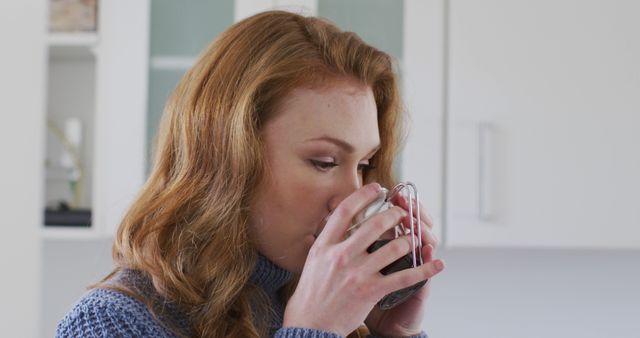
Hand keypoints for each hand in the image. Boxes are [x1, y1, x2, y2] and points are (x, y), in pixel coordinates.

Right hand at [282, 183, 444, 336]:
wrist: (311, 324)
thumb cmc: (312, 292)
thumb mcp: (313, 260)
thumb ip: (328, 240)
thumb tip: (338, 219)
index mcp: (325, 245)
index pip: (344, 211)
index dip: (363, 195)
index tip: (376, 188)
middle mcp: (341, 256)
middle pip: (374, 225)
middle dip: (394, 215)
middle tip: (402, 213)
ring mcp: (357, 273)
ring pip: (394, 248)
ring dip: (410, 240)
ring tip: (414, 237)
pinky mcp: (371, 291)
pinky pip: (404, 277)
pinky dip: (424, 270)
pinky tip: (437, 264)